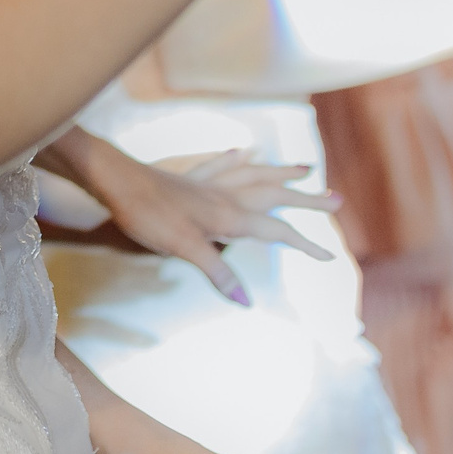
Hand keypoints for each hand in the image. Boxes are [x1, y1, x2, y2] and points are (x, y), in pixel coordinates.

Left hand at [84, 139, 336, 304]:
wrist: (117, 182)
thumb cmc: (149, 216)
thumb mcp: (184, 248)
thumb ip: (217, 271)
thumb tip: (246, 301)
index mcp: (229, 216)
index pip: (276, 232)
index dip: (304, 244)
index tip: (329, 255)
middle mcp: (225, 196)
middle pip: (274, 196)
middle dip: (305, 199)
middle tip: (335, 200)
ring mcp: (207, 184)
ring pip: (254, 175)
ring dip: (280, 172)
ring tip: (303, 168)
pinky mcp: (188, 179)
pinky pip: (220, 166)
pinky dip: (236, 160)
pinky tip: (244, 151)